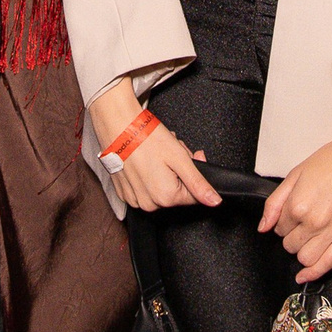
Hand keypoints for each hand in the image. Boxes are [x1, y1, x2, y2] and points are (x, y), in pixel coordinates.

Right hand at [88, 79, 217, 210]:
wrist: (117, 127)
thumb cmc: (147, 138)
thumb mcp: (180, 158)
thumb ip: (199, 182)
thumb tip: (214, 201)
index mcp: (166, 197)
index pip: (194, 195)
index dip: (194, 173)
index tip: (188, 157)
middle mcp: (150, 204)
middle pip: (176, 192)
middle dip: (178, 173)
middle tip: (170, 153)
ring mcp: (135, 199)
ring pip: (160, 190)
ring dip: (163, 175)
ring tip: (156, 155)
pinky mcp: (124, 194)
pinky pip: (144, 190)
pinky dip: (147, 177)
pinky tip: (144, 161)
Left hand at [259, 95, 331, 280]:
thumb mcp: (296, 174)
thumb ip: (275, 202)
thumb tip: (263, 227)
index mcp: (297, 205)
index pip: (279, 229)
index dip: (283, 223)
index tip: (292, 216)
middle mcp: (314, 221)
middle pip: (290, 246)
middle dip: (291, 237)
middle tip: (301, 224)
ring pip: (305, 258)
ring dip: (302, 252)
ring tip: (308, 239)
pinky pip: (328, 263)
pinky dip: (314, 273)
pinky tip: (305, 275)